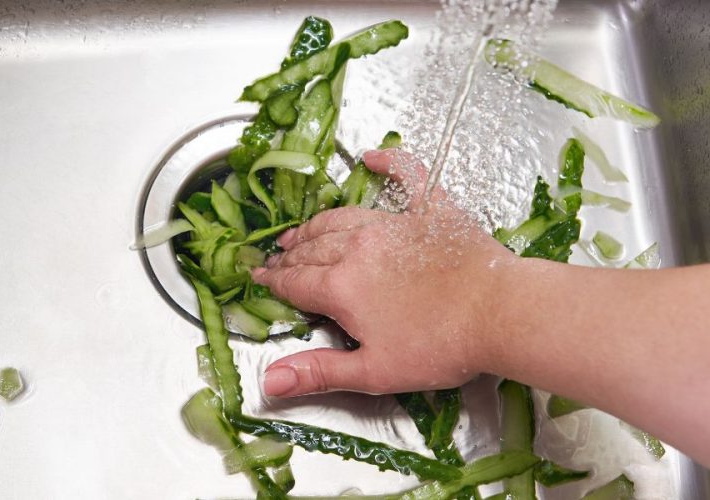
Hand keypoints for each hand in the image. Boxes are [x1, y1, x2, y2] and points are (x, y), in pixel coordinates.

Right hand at [252, 149, 517, 396]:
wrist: (501, 313)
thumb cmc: (440, 346)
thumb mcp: (373, 372)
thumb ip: (318, 372)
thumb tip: (268, 381)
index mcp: (342, 287)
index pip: (295, 281)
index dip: (273, 282)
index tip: (258, 278)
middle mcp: (358, 247)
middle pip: (313, 248)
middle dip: (290, 254)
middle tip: (276, 257)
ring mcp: (394, 224)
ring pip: (341, 218)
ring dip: (316, 224)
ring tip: (301, 230)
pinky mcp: (431, 210)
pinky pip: (407, 176)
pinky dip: (389, 162)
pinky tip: (373, 156)